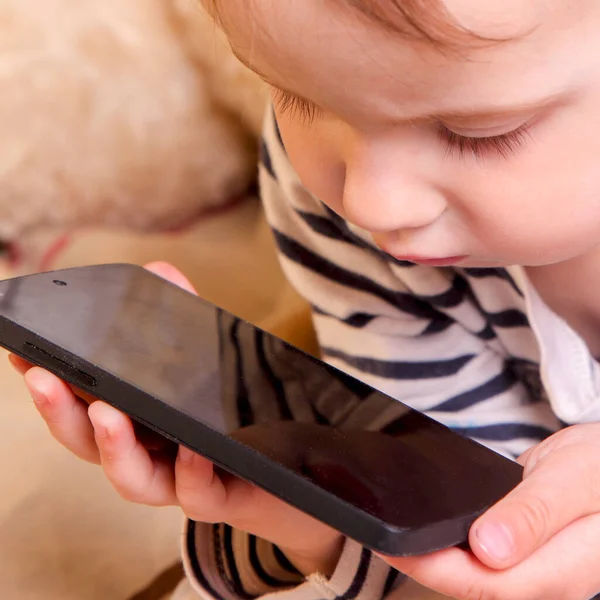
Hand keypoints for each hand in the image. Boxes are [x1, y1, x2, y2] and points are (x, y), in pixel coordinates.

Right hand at [12, 261, 342, 576]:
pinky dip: (190, 473)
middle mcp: (148, 455)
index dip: (49, 382)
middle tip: (44, 377)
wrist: (282, 466)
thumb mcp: (207, 358)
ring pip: (132, 479)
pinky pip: (197, 494)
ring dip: (113, 447)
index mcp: (137, 422)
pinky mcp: (218, 497)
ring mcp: (178, 480)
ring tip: (108, 413)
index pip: (81, 404)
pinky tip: (191, 448)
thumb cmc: (231, 412)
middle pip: (89, 444)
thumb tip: (160, 269)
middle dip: (61, 412)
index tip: (21, 352)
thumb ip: (183, 318)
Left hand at [381, 424, 599, 599]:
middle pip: (476, 587)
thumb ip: (535, 514)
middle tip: (380, 536)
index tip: (394, 544)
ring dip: (435, 560)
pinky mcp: (526, 557)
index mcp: (567, 568)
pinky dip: (453, 548)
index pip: (488, 583)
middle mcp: (550, 580)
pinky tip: (434, 532)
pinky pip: (484, 562)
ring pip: (477, 579)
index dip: (435, 567)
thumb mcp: (574, 479)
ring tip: (396, 534)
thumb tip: (489, 549)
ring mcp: (538, 571)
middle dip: (424, 567)